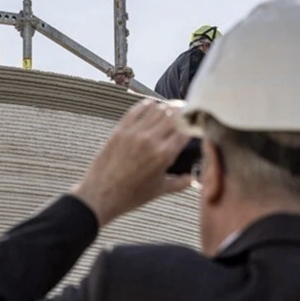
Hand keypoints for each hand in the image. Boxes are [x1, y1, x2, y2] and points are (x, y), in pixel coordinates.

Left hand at [72, 99, 192, 226]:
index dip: (196, 123)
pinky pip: (136, 110)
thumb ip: (179, 183)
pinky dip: (146, 105)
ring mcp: (134, 133)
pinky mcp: (119, 130)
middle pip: (174, 115)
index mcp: (164, 155)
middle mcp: (151, 140)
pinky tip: (151, 104)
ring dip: (167, 106)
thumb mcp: (159, 191)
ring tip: (172, 107)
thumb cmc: (130, 196)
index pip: (187, 130)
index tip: (199, 121)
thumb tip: (193, 178)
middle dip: (184, 111)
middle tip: (188, 110)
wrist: (100, 195)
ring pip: (157, 109)